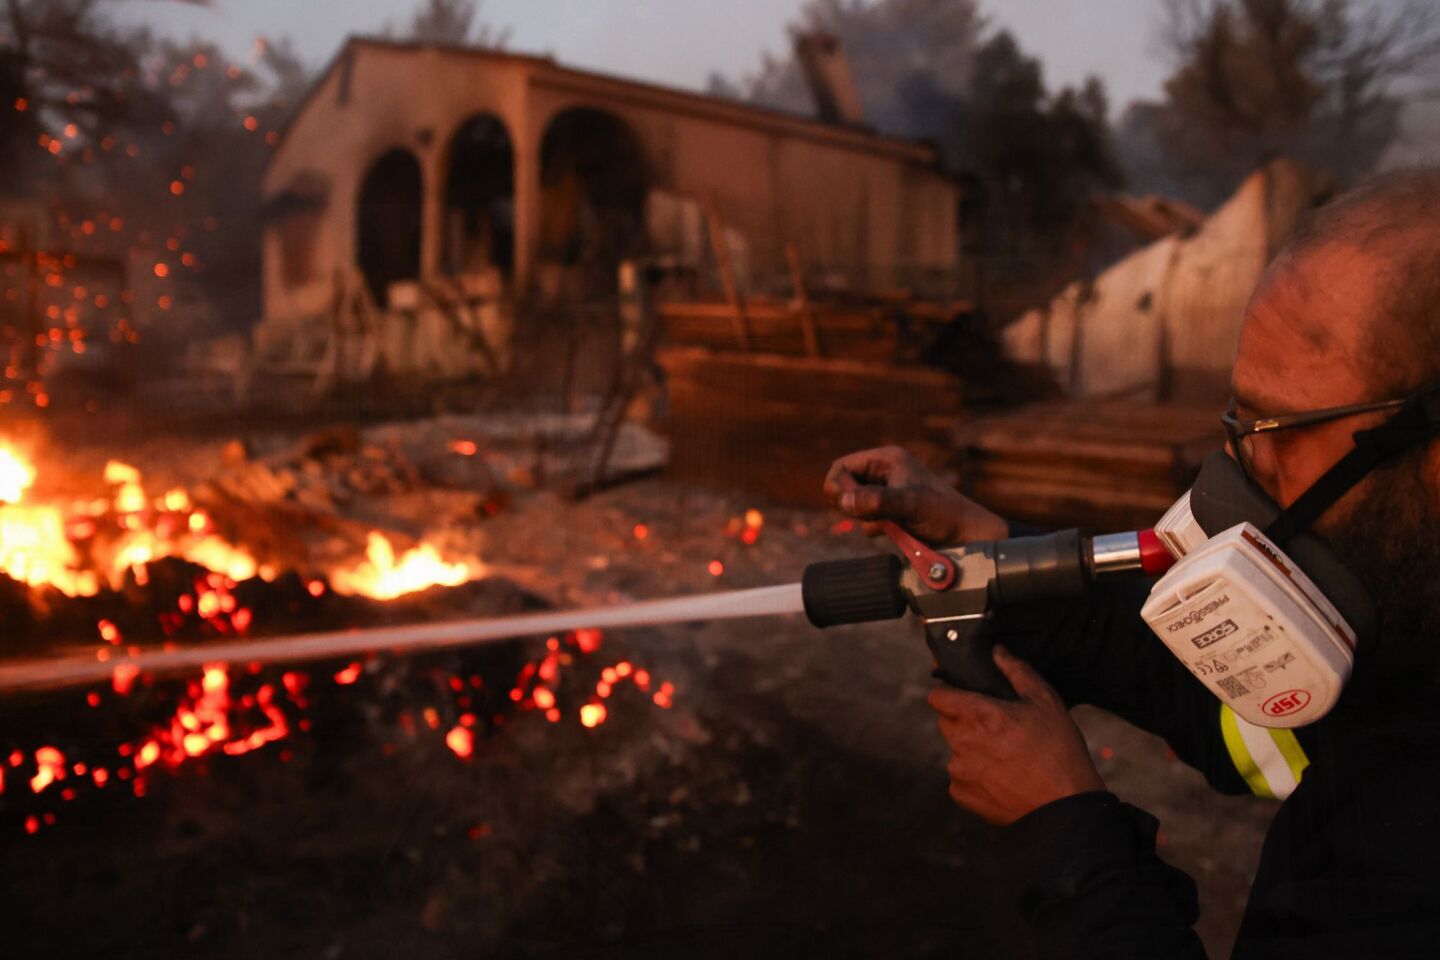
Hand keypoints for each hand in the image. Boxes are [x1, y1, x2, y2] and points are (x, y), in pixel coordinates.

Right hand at [823, 446, 1006, 544]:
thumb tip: (844, 500)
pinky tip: (892, 531)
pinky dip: (873, 527)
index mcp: (887, 459)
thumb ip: (876, 501)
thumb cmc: (943, 514)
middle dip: (850, 504)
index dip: (839, 486)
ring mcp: (887, 493)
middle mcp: (884, 473)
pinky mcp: (890, 513)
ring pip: (853, 505)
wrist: (966, 537)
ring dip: (864, 518)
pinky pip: (865, 519)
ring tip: (887, 523)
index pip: (841, 467)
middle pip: (844, 486)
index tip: (849, 504)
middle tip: (868, 516)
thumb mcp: (909, 504)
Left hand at [928, 646, 1103, 825]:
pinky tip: (1002, 777)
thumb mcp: (1046, 701)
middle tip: (996, 728)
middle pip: (947, 722)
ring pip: (955, 750)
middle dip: (965, 721)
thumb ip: (1016, 671)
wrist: (1065, 806)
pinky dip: (975, 776)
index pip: (938, 696)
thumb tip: (997, 651)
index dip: (949, 693)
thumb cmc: (1059, 751)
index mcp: (978, 714)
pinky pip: (960, 777)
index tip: (962, 696)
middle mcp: (962, 741)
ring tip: (1005, 756)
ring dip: (971, 749)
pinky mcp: (962, 795)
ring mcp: (959, 770)